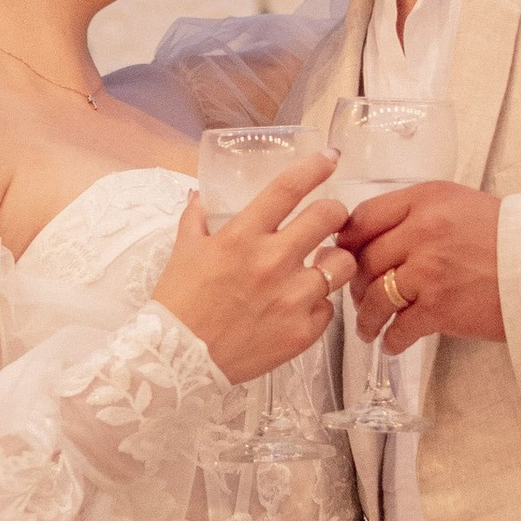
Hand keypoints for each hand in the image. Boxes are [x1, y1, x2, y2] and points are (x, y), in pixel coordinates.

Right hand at [154, 152, 349, 383]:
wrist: (177, 362)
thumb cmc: (178, 304)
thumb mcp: (183, 253)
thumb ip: (196, 219)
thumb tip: (199, 196)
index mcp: (243, 236)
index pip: (289, 188)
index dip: (316, 167)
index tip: (331, 158)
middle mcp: (272, 261)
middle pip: (329, 217)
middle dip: (337, 213)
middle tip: (332, 219)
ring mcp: (292, 298)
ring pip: (342, 264)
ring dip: (335, 260)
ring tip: (322, 266)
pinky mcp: (302, 332)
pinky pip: (328, 308)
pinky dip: (317, 305)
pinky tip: (300, 307)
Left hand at [342, 182, 505, 350]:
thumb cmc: (508, 237)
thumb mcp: (461, 205)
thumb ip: (419, 214)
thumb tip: (376, 238)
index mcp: (426, 199)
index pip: (364, 217)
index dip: (347, 241)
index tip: (342, 255)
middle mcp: (423, 230)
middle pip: (365, 259)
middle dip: (355, 283)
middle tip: (358, 297)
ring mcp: (429, 270)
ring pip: (374, 296)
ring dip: (367, 318)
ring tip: (369, 329)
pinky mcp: (440, 307)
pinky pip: (400, 327)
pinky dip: (392, 339)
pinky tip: (393, 343)